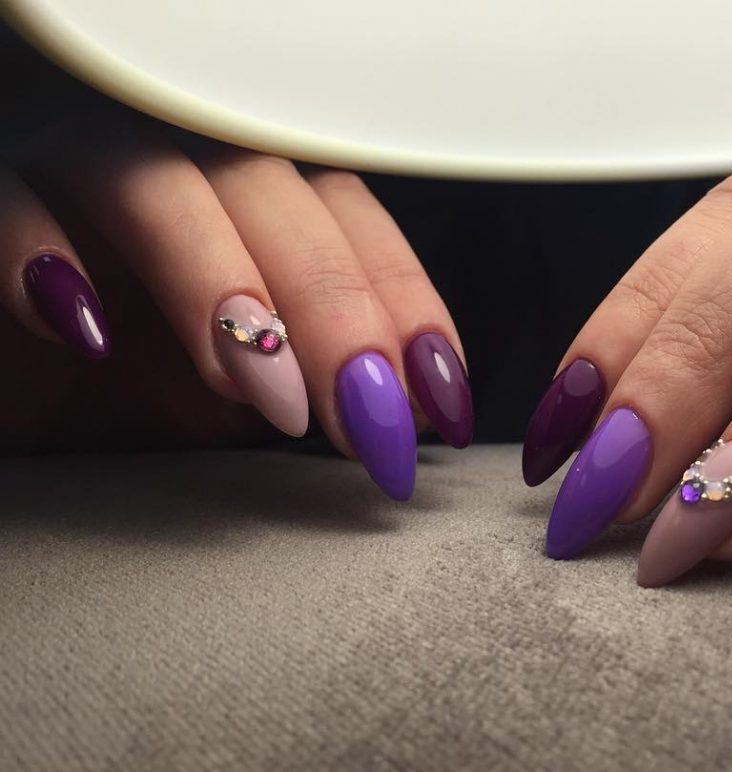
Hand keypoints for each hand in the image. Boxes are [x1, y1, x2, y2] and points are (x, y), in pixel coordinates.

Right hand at [1, 109, 472, 497]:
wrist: (20, 390)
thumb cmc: (130, 386)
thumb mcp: (243, 400)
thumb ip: (314, 385)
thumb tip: (411, 411)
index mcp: (250, 204)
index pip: (349, 221)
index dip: (404, 304)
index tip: (440, 400)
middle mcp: (177, 170)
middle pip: (272, 195)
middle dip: (333, 310)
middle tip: (365, 418)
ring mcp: (79, 175)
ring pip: (156, 180)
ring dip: (219, 284)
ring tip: (262, 396)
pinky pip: (7, 200)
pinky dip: (41, 258)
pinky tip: (87, 336)